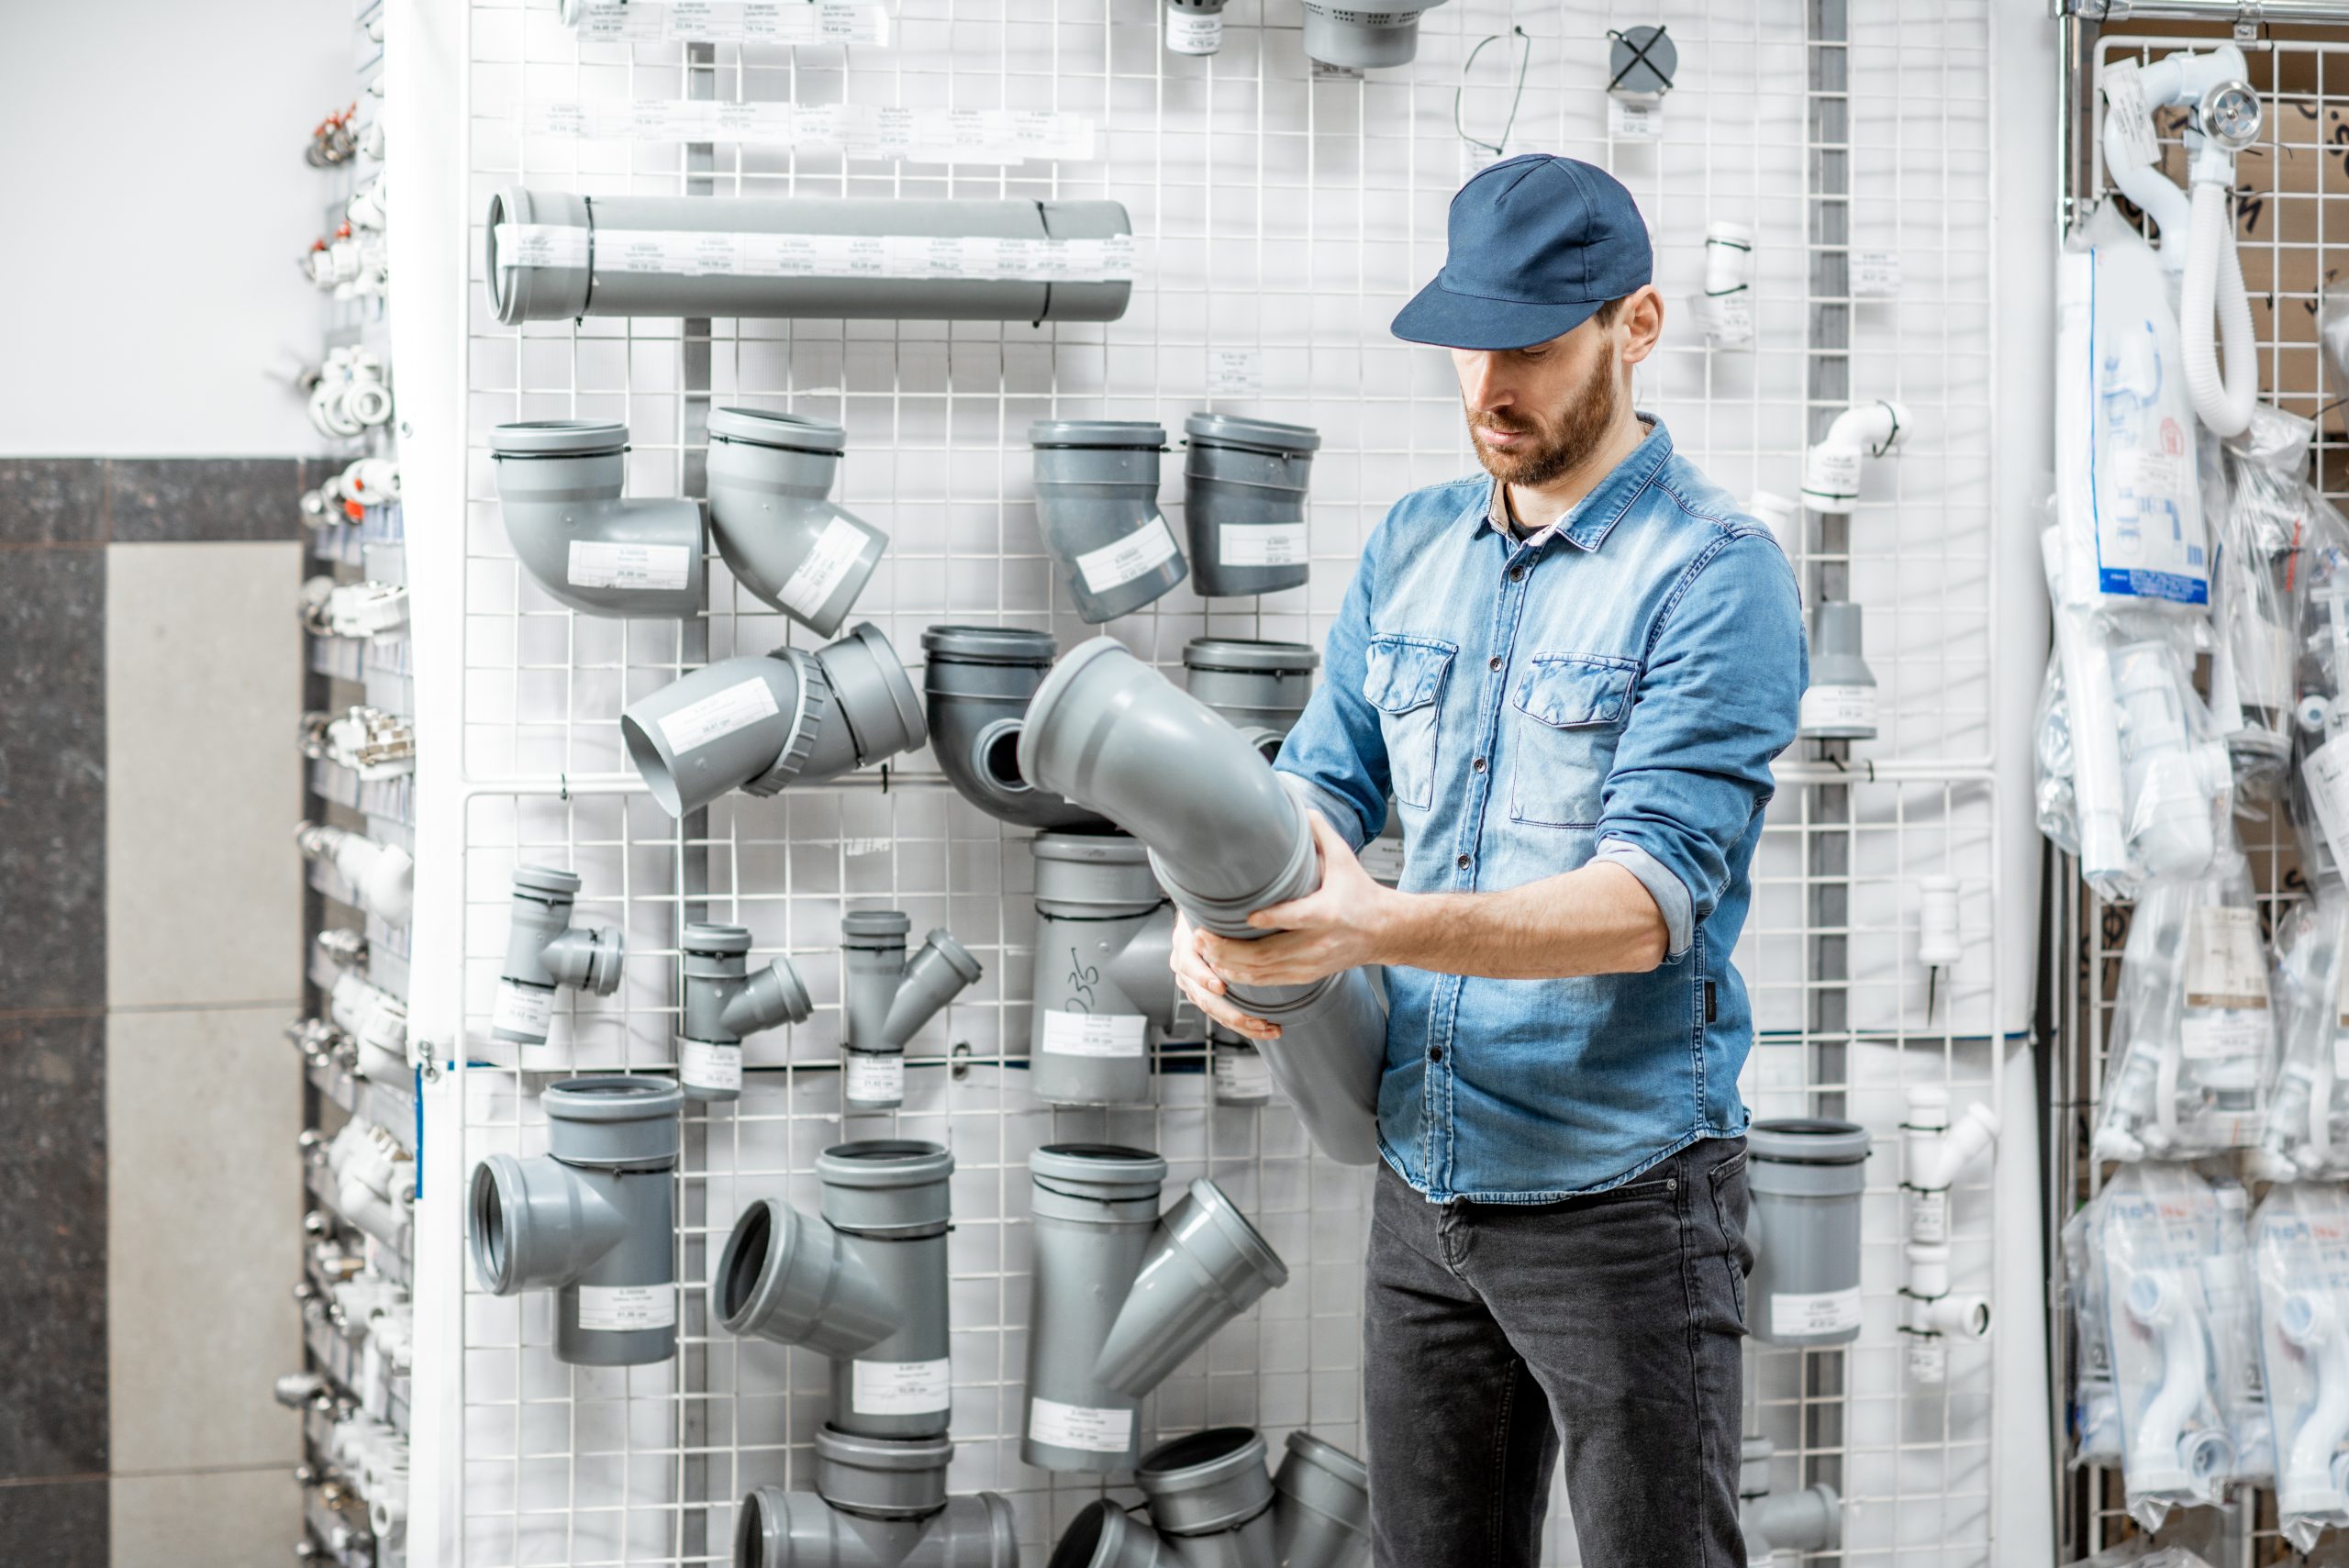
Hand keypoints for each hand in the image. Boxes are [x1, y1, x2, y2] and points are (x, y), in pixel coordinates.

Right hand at [1169, 909, 1281, 1040]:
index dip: (1203, 977)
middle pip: (1203, 997)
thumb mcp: (1209, 909)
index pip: (1189, 965)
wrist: (1197, 919)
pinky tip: (1262, 1028)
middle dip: (1232, 1013)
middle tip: (1257, 1020)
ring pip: (1213, 1011)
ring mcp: (1191, 984)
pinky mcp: (1201, 995)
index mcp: (1184, 946)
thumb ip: (1218, 918)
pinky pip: (1219, 1015)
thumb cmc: (1208, 912)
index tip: (1220, 986)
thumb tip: (1247, 915)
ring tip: (1267, 1028)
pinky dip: (1240, 1024)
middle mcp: (1184, 968)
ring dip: (1241, 1023)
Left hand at [1194, 811, 1400, 990]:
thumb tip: (1298, 806)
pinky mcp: (1307, 975)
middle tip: (1202, 936)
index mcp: (1328, 913)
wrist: (1385, 932)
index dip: (1269, 919)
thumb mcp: (1345, 860)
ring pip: (1264, 972)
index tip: (1244, 916)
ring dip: (1230, 964)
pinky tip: (1222, 968)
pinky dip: (1243, 978)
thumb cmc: (1362, 894)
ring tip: (1204, 950)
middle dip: (1230, 949)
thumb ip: (1320, 833)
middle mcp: (1318, 943)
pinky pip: (1270, 982)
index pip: (1296, 918)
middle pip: (1269, 954)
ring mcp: (1311, 963)